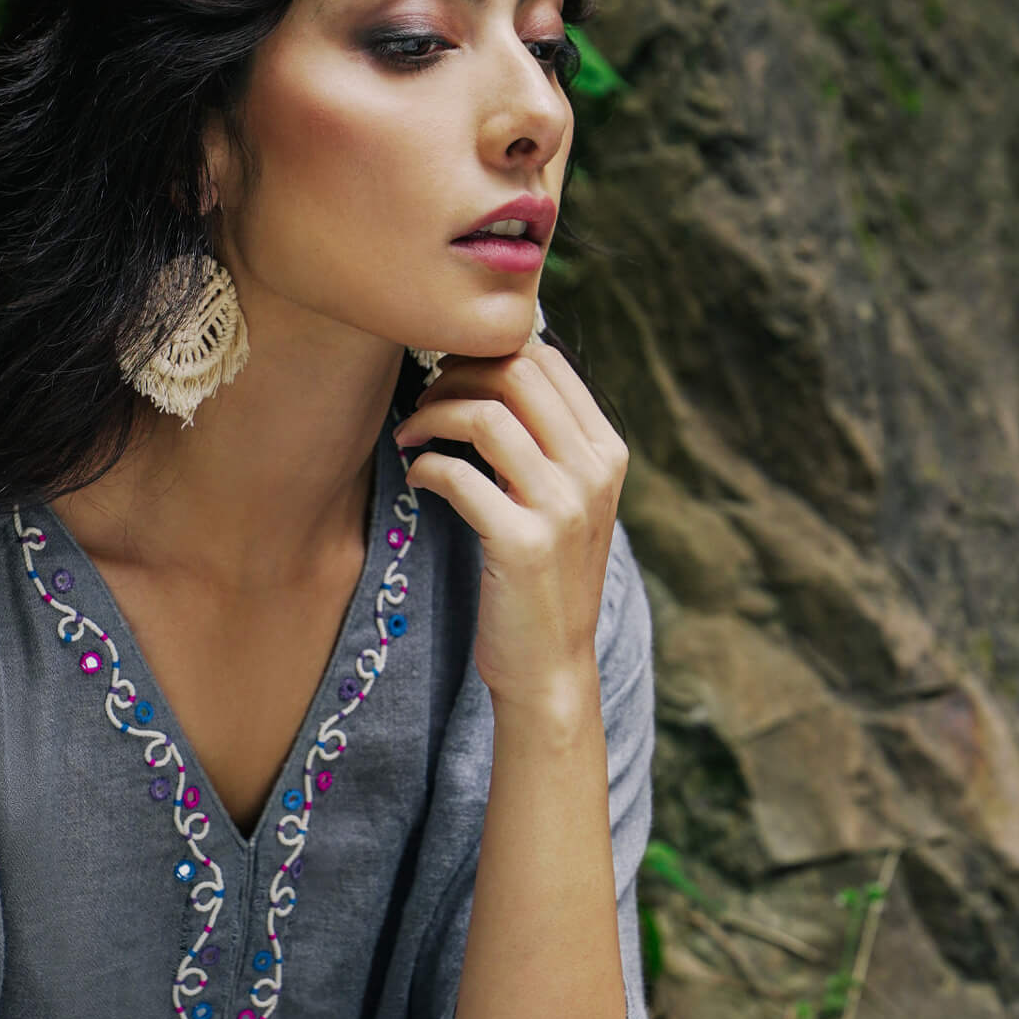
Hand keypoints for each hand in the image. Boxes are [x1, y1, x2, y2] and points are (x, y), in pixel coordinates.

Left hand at [391, 339, 628, 718]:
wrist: (550, 666)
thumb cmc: (542, 579)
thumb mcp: (563, 502)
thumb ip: (543, 443)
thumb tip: (488, 372)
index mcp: (607, 450)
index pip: (546, 359)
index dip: (485, 352)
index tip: (449, 375)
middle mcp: (593, 471)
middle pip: (518, 372)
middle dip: (456, 372)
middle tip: (425, 400)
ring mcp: (562, 506)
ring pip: (487, 414)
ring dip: (433, 413)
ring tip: (411, 433)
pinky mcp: (522, 542)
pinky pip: (459, 474)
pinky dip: (425, 465)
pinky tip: (416, 477)